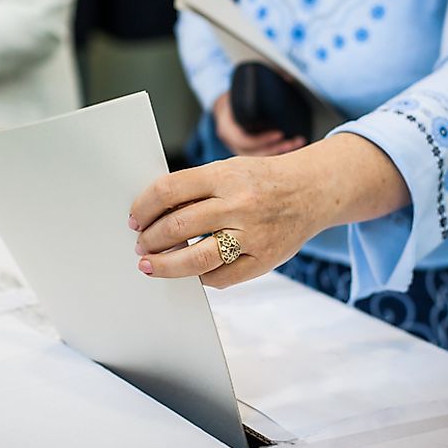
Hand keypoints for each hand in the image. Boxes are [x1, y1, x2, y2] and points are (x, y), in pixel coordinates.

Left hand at [129, 153, 323, 288]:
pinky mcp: (264, 260)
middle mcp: (238, 204)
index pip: (169, 190)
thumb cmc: (262, 181)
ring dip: (165, 265)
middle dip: (150, 240)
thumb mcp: (228, 170)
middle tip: (141, 245)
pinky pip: (221, 277)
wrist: (313, 190)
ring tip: (151, 264)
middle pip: (178, 226)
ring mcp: (253, 235)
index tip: (134, 219)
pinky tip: (189, 272)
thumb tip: (152, 213)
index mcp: (225, 175)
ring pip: (196, 259)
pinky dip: (199, 277)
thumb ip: (195, 189)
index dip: (143, 207)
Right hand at [212, 92, 305, 155]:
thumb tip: (289, 79)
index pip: (244, 139)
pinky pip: (261, 158)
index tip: (280, 133)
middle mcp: (231, 141)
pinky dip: (276, 155)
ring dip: (279, 154)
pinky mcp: (247, 153)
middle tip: (295, 142)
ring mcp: (238, 149)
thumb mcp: (240, 90)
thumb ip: (260, 83)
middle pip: (254, 153)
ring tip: (297, 145)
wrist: (223, 108)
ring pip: (259, 158)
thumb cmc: (234, 99)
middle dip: (276, 149)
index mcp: (227, 127)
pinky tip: (291, 150)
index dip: (262, 139)